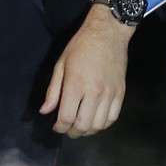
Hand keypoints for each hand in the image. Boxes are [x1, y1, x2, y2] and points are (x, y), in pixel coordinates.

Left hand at [38, 7, 132, 137]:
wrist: (108, 33)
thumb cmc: (80, 46)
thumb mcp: (61, 64)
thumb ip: (53, 91)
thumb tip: (45, 112)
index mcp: (76, 84)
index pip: (67, 117)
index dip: (59, 127)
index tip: (56, 127)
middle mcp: (94, 92)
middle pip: (83, 125)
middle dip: (72, 132)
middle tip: (67, 129)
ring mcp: (110, 94)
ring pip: (99, 125)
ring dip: (88, 131)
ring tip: (80, 127)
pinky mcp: (121, 93)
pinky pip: (113, 118)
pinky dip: (103, 125)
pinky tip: (95, 121)